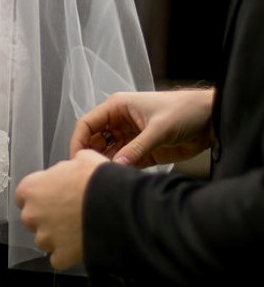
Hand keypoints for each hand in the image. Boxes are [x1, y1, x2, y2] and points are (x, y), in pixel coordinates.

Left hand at [14, 149, 106, 270]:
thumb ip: (67, 167)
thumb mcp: (82, 159)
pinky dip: (67, 256)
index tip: (52, 198)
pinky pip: (58, 259)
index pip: (24, 196)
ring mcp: (45, 237)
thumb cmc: (97, 180)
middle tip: (68, 214)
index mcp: (31, 188)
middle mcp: (31, 214)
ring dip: (56, 237)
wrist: (116, 206)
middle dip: (46, 218)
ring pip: (44, 240)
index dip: (40, 197)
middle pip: (32, 219)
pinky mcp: (60, 256)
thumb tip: (71, 169)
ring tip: (77, 230)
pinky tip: (80, 246)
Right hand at [69, 89, 214, 167]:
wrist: (211, 119)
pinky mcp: (143, 151)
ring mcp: (131, 137)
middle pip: (94, 140)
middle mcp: (120, 122)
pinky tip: (121, 178)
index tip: (76, 159)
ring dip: (107, 164)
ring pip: (109, 153)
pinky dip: (122, 170)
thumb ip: (136, 149)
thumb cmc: (184, 111)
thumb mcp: (158, 129)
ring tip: (107, 178)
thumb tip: (116, 166)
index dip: (78, 141)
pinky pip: (125, 162)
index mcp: (117, 108)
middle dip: (91, 155)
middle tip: (91, 172)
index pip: (87, 124)